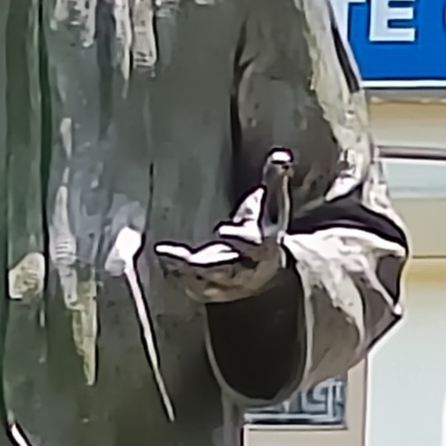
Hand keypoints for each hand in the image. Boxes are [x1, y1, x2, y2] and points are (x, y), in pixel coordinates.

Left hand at [154, 148, 296, 305]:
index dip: (240, 239)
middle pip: (227, 271)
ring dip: (186, 274)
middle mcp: (247, 270)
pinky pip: (196, 290)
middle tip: (183, 258)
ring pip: (208, 285)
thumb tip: (281, 155)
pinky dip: (180, 281)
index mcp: (264, 248)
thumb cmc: (265, 226)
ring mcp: (229, 284)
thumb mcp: (273, 203)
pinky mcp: (213, 290)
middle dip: (205, 266)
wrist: (266, 264)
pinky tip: (165, 266)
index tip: (223, 229)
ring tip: (165, 257)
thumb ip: (276, 179)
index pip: (254, 246)